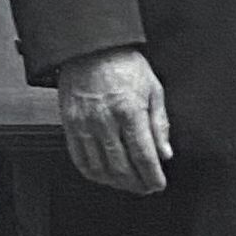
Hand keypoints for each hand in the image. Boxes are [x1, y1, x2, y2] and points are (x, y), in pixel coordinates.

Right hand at [59, 48, 172, 194]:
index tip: (158, 184)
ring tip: (128, 184)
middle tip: (146, 188)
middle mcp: (105, 120)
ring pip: (100, 168)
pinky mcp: (69, 125)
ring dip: (116, 182)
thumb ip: (159, 123)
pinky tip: (104, 175)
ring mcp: (84, 124)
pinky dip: (93, 173)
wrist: (90, 47)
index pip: (143, 155)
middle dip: (137, 184)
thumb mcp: (153, 88)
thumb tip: (165, 153)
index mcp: (129, 111)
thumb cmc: (124, 64)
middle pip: (122, 167)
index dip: (152, 176)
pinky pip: (79, 158)